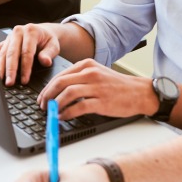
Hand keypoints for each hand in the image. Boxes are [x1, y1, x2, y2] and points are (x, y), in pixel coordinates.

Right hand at [0, 23, 60, 85]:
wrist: (43, 31)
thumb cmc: (48, 40)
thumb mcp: (54, 45)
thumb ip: (49, 53)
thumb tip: (45, 61)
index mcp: (30, 31)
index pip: (26, 52)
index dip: (25, 68)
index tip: (25, 80)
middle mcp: (18, 32)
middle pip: (12, 53)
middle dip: (10, 69)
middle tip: (9, 82)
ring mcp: (10, 36)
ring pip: (3, 53)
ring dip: (1, 67)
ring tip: (0, 79)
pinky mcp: (5, 41)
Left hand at [37, 58, 154, 116]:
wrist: (140, 92)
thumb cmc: (117, 85)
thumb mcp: (97, 74)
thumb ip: (80, 78)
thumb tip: (59, 90)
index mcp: (87, 65)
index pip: (60, 75)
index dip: (48, 87)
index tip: (42, 97)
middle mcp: (90, 73)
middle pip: (61, 83)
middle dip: (48, 95)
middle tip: (42, 105)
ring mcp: (97, 87)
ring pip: (68, 93)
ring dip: (56, 104)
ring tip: (51, 112)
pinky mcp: (102, 101)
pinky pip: (80, 107)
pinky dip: (68, 113)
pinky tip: (63, 117)